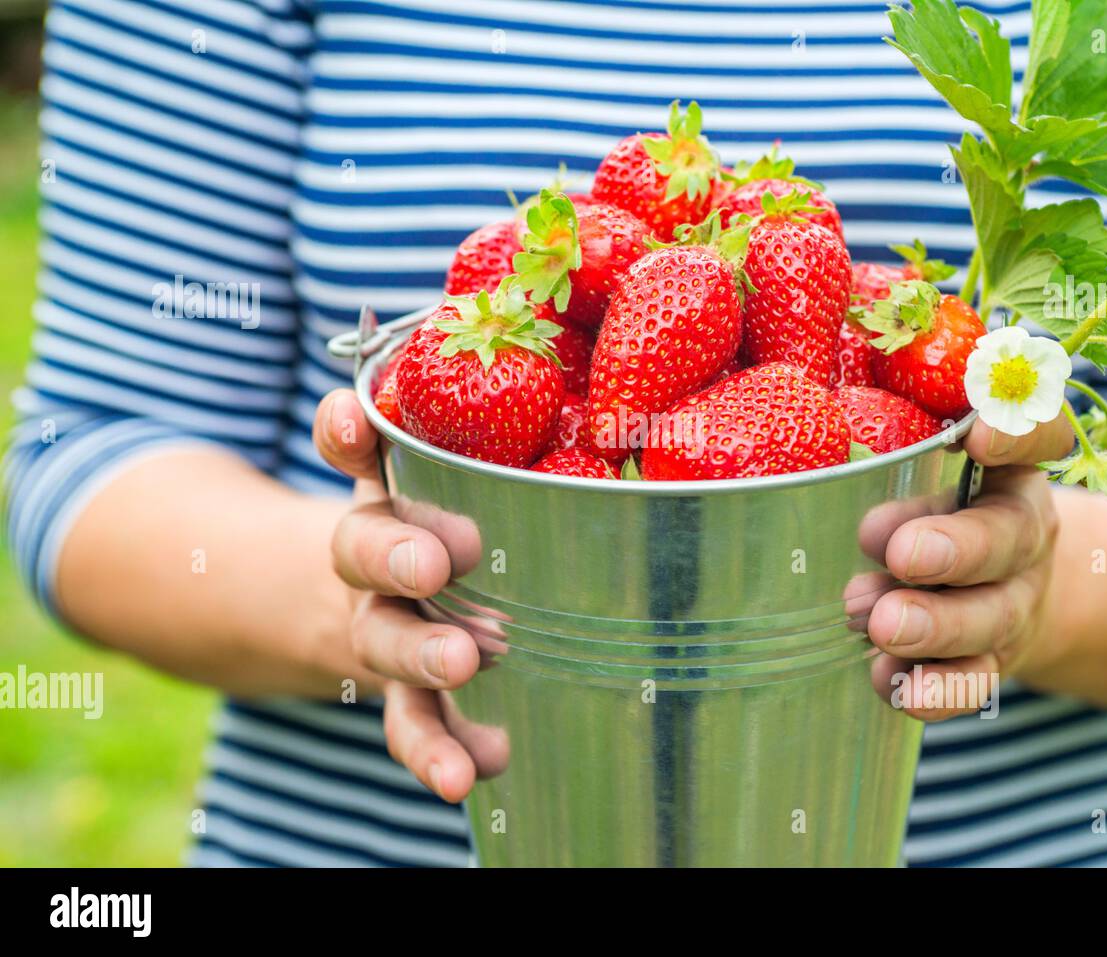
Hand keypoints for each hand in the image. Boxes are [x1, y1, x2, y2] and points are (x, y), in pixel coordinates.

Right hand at [313, 388, 481, 801]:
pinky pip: (417, 722)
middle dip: (395, 555)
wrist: (363, 604)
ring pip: (388, 646)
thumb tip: (478, 342)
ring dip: (423, 657)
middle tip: (435, 564)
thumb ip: (443, 432)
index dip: (347, 432)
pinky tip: (481, 766)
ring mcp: (383, 631)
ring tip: (464, 665)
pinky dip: (444, 747)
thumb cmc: (424, 522)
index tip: (352, 416)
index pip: (353, 451)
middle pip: (364, 552)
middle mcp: (371, 561)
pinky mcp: (405, 693)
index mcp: (382, 493)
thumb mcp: (424, 475)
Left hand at [864, 416, 1074, 720]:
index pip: (1038, 437)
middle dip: (955, 550)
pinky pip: (970, 683)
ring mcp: (1012, 604)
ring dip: (935, 626)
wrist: (1004, 589)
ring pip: (988, 620)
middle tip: (903, 555)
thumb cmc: (948, 511)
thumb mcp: (934, 474)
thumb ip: (899, 470)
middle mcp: (1022, 536)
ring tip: (882, 625)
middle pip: (1006, 540)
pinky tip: (891, 683)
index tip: (978, 436)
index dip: (1016, 435)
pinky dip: (933, 690)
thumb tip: (863, 509)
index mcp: (1010, 471)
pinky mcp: (991, 663)